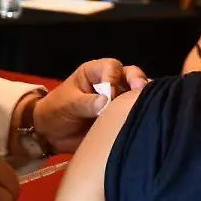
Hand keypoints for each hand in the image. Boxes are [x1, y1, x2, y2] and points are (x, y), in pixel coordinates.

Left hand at [33, 58, 148, 152]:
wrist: (52, 134)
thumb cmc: (56, 110)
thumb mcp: (67, 104)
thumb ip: (85, 103)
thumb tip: (106, 102)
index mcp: (93, 72)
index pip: (111, 67)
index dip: (113, 79)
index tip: (110, 97)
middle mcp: (109, 81)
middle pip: (130, 74)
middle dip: (136, 81)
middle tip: (140, 91)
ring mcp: (118, 98)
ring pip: (136, 91)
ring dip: (142, 96)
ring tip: (148, 105)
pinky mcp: (121, 114)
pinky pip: (135, 110)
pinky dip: (142, 111)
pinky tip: (148, 116)